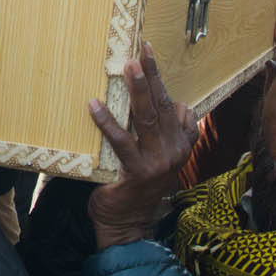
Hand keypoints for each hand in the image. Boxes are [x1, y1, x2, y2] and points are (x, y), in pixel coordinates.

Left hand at [87, 40, 197, 248]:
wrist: (129, 224)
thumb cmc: (139, 188)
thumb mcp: (162, 158)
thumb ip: (172, 133)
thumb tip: (180, 105)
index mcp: (181, 143)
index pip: (170, 102)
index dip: (160, 77)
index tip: (149, 52)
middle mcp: (174, 150)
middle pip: (161, 105)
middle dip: (151, 76)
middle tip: (140, 52)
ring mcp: (158, 161)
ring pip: (146, 118)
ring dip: (137, 91)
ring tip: (128, 68)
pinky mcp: (138, 171)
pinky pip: (122, 141)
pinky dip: (107, 122)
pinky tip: (94, 105)